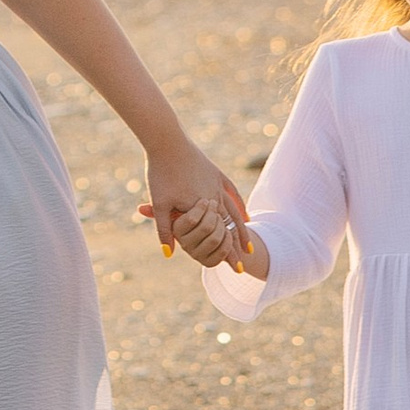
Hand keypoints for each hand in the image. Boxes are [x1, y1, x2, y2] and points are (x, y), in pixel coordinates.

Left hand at [137, 139, 248, 259]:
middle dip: (238, 245)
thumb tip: (168, 254)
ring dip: (242, 228)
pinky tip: (245, 214)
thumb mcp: (160, 203)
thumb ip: (165, 230)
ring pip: (234, 211)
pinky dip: (239, 206)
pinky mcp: (216, 173)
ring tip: (249, 243)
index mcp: (201, 206)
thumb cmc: (160, 172)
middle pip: (229, 225)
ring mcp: (217, 184)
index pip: (218, 235)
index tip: (235, 269)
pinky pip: (232, 193)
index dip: (227, 253)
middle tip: (247, 260)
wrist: (167, 140)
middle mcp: (214, 196)